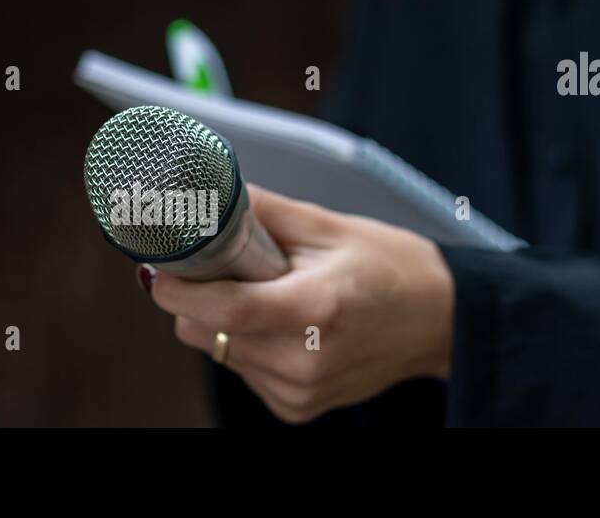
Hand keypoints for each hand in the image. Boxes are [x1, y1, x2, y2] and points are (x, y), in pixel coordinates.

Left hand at [143, 185, 454, 423]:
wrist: (438, 321)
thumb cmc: (390, 267)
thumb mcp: (328, 225)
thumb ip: (261, 211)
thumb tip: (205, 192)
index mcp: (316, 308)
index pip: (226, 309)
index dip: (181, 289)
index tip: (160, 267)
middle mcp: (305, 360)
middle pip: (208, 333)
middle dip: (196, 299)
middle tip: (216, 268)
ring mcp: (300, 390)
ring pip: (219, 352)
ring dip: (223, 322)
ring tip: (266, 295)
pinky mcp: (296, 407)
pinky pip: (242, 371)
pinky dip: (246, 345)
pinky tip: (281, 326)